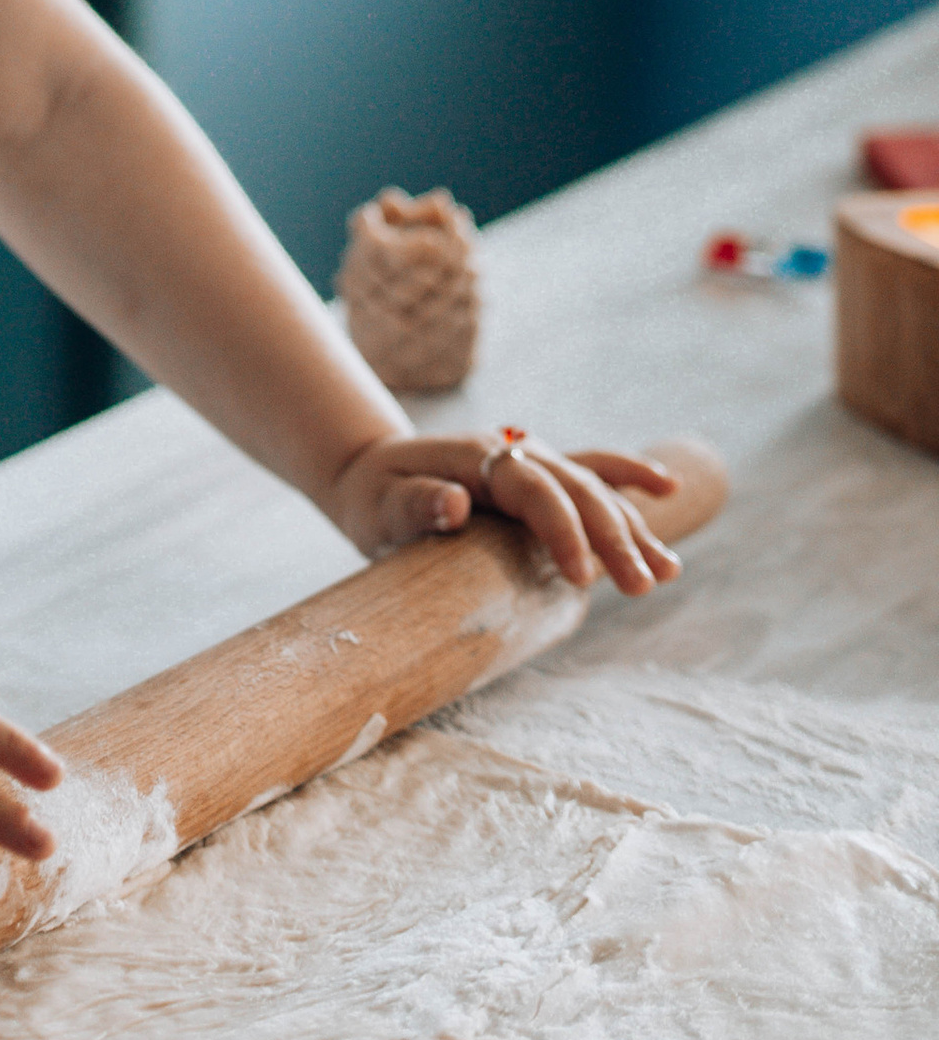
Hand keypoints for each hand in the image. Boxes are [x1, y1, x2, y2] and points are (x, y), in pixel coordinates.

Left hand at [326, 430, 681, 594]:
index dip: (562, 531)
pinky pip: (591, 469)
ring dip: (632, 525)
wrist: (372, 472)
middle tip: (642, 587)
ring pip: (594, 486)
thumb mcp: (380, 505)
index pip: (535, 491)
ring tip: (668, 571)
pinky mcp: (540, 474)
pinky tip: (668, 489)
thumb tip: (453, 502)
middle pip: (576, 489)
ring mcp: (531, 459)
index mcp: (478, 458)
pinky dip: (628, 477)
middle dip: (613, 537)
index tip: (582, 579)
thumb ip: (415, 505)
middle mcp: (514, 452)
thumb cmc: (376, 497)